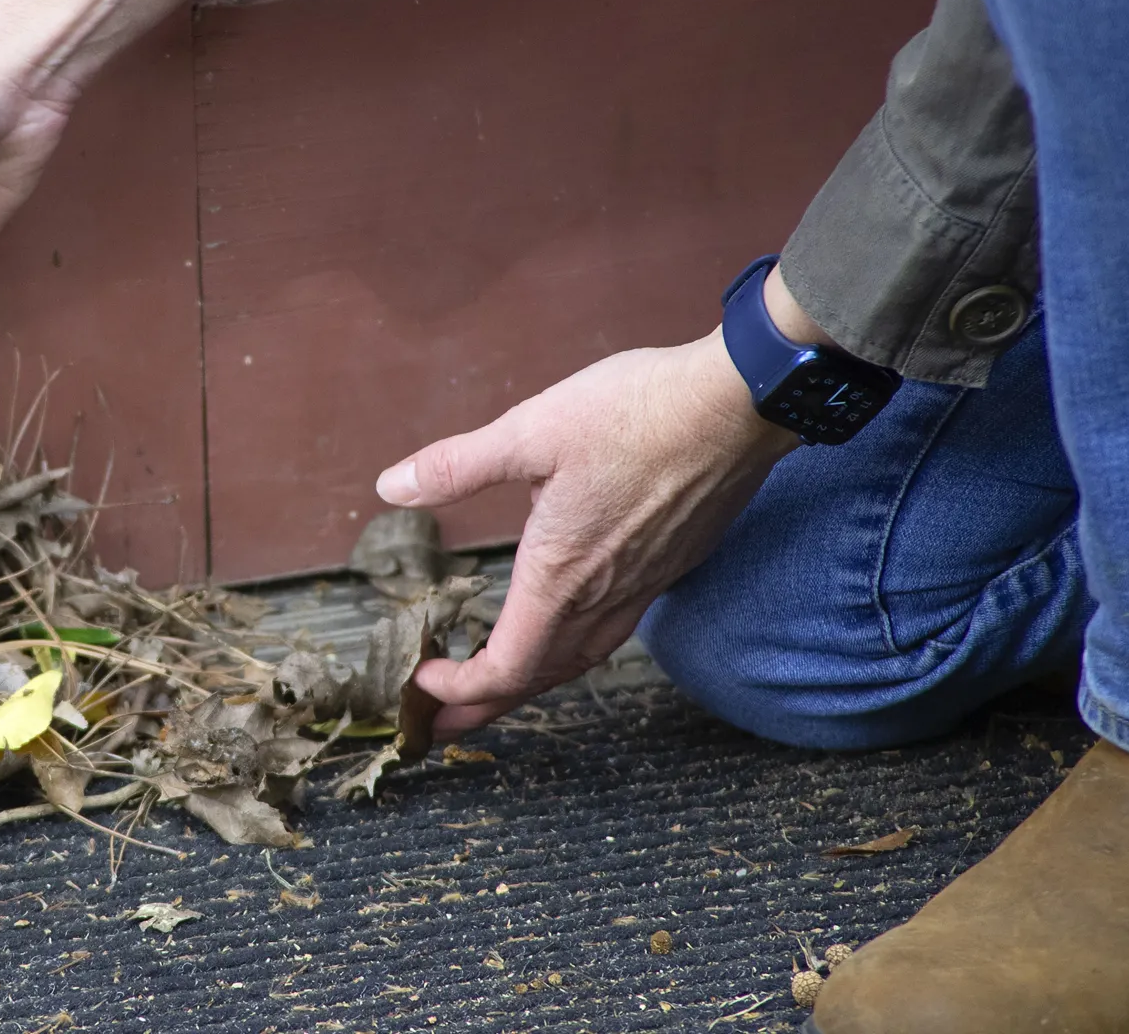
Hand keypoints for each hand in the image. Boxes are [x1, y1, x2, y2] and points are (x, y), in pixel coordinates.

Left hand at [375, 331, 799, 739]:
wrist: (737, 405)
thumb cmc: (636, 413)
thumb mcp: (530, 430)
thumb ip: (457, 466)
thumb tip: (390, 487)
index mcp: (561, 574)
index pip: (505, 668)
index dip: (459, 688)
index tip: (422, 680)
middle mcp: (606, 596)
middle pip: (540, 678)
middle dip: (486, 706)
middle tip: (446, 724)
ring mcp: (644, 584)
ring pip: (580, 658)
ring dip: (533, 681)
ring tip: (500, 689)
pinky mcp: (671, 564)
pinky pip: (613, 631)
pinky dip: (573, 650)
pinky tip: (566, 628)